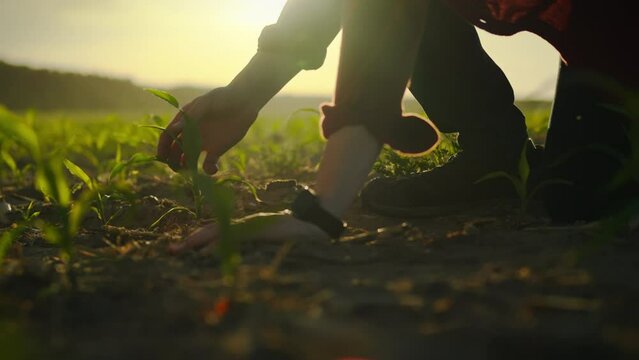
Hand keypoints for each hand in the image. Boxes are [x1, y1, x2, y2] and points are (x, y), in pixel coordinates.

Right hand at [157, 87, 258, 173]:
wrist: (243, 102)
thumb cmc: (223, 98)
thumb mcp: (206, 104)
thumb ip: (192, 117)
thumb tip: (174, 129)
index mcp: (184, 121)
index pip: (168, 135)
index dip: (163, 146)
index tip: (161, 157)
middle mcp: (191, 134)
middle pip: (176, 150)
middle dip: (173, 160)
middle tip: (175, 168)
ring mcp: (203, 143)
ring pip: (188, 160)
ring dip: (186, 167)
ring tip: (190, 172)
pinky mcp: (217, 150)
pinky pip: (208, 164)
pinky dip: (208, 170)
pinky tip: (213, 169)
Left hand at [168, 212, 329, 253]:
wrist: (306, 225)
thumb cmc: (288, 233)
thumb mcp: (265, 239)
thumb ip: (250, 243)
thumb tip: (232, 252)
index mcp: (242, 228)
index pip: (214, 233)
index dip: (196, 240)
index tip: (180, 247)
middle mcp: (242, 225)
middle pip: (210, 232)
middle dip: (190, 242)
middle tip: (171, 250)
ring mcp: (248, 227)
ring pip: (217, 232)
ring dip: (198, 242)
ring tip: (181, 248)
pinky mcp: (255, 230)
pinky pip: (232, 237)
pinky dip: (217, 243)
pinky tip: (205, 251)